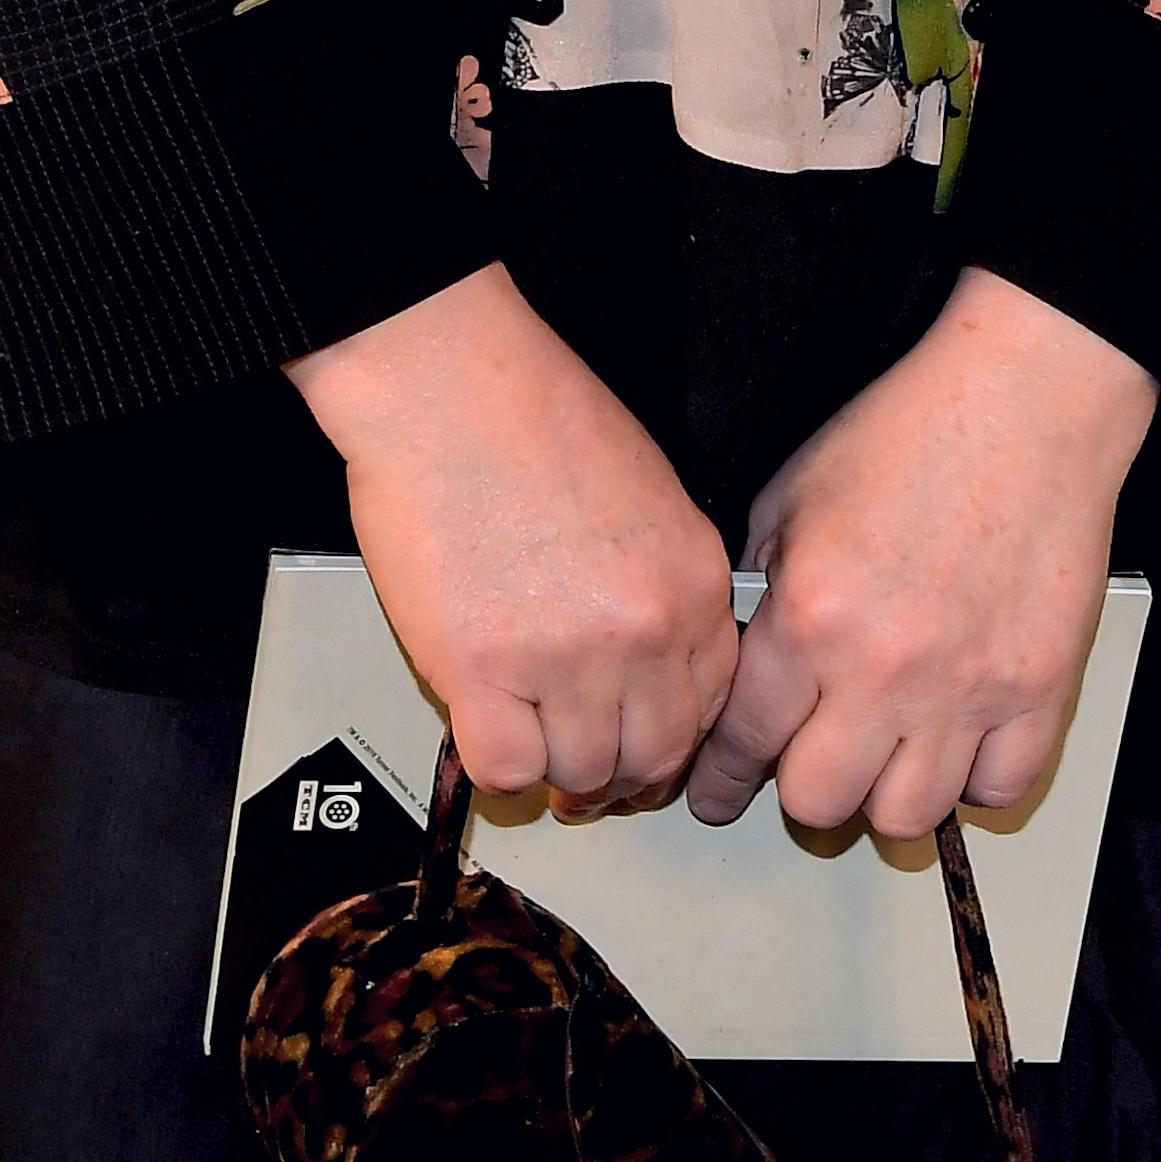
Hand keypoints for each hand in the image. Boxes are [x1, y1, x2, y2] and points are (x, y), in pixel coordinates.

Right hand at [285, 265, 739, 807]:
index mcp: (694, 583)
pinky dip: (500, 767)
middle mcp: (644, 630)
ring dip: (558, 774)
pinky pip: (507, 769)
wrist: (449, 384)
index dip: (670, 738)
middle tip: (589, 776)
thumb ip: (662, 583)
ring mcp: (567, 658)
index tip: (643, 745)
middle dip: (622, 778)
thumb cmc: (534, 414)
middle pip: (654, 757)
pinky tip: (488, 731)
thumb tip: (650, 655)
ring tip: (533, 746)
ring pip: (582, 773)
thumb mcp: (650, 495)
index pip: (710, 707)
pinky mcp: (482, 672)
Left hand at [687, 269, 1157, 840]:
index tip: (716, 790)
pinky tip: (957, 746)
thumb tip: (746, 658)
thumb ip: (761, 587)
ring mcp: (969, 687)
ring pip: (906, 817)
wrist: (1025, 400)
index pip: (745, 740)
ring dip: (884, 795)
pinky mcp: (1039, 689)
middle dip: (800, 789)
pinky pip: (999, 790)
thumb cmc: (913, 431)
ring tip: (884, 758)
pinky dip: (973, 782)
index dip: (719, 775)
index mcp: (812, 615)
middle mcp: (885, 667)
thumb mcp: (793, 495)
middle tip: (807, 763)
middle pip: (818, 804)